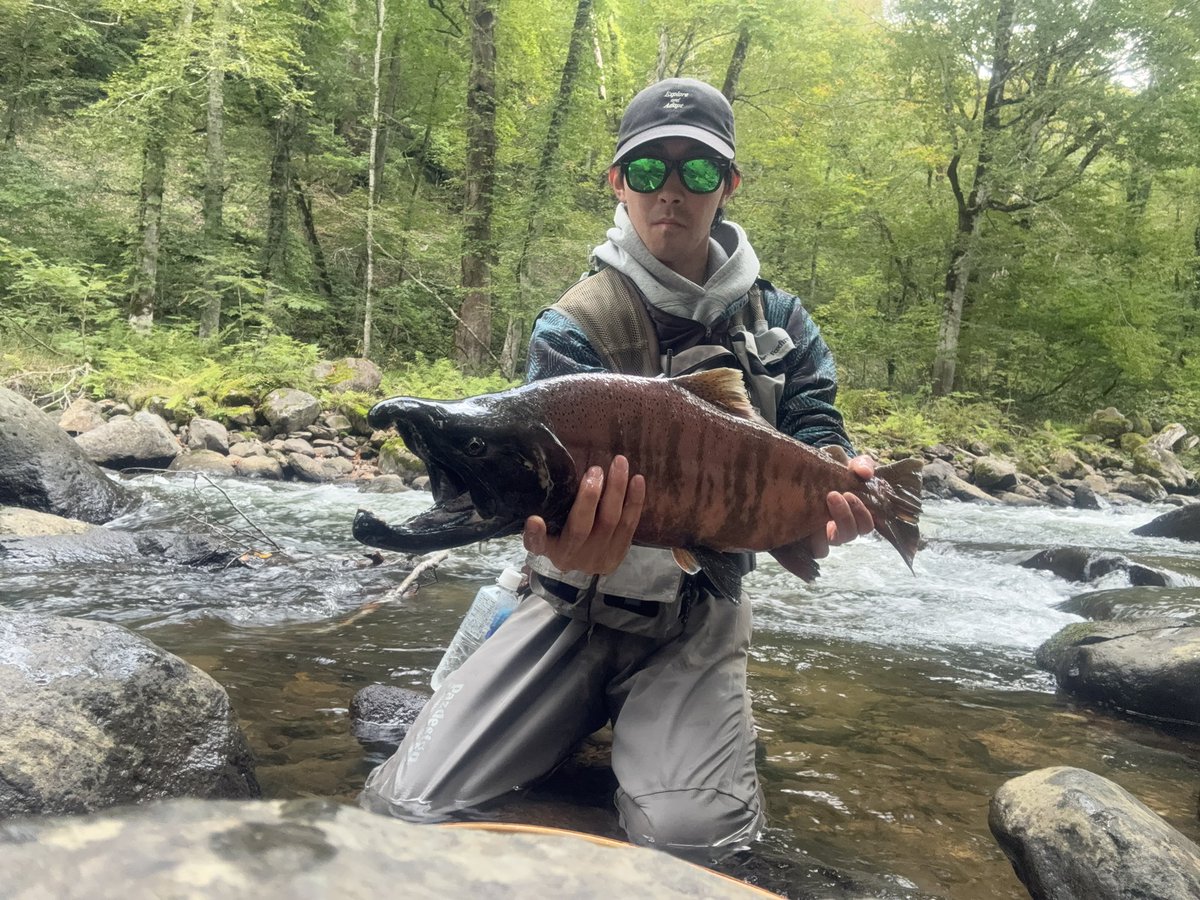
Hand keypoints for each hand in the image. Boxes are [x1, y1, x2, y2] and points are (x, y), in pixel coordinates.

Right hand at [523, 454, 645, 575]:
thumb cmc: (561, 537)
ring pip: (611, 523)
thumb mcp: (546, 532)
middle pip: (582, 528)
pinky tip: (638, 480)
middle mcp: (573, 558)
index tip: (534, 520)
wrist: (583, 563)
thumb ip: (543, 520)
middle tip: (595, 470)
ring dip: (617, 491)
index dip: (536, 535)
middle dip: (590, 496)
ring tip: (619, 464)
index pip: (538, 545)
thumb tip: (539, 507)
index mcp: (550, 551)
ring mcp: (598, 558)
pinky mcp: (619, 553)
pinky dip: (634, 501)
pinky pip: (630, 525)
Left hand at [809, 448, 875, 559]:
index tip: (849, 494)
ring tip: (819, 505)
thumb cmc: (836, 473)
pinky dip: (812, 540)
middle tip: (833, 495)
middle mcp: (840, 530)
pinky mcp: (805, 540)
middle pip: (849, 535)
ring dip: (826, 528)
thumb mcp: (852, 466)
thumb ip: (863, 465)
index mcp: (855, 517)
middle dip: (844, 516)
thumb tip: (865, 473)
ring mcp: (823, 537)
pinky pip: (814, 549)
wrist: (811, 474)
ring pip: (831, 544)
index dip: (861, 514)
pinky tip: (805, 520)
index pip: (865, 526)